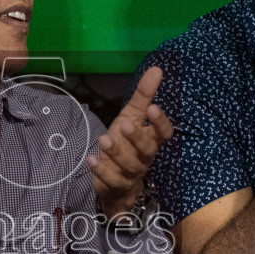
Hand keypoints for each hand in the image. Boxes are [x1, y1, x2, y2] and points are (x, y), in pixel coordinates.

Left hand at [89, 67, 174, 217]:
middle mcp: (144, 157)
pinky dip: (101, 170)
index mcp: (151, 140)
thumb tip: (156, 69)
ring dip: (116, 152)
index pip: (164, 133)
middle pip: (148, 150)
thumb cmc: (126, 144)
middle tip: (124, 125)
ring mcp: (130, 173)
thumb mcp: (131, 117)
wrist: (116, 181)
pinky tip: (90, 158)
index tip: (153, 108)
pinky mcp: (115, 184)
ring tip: (103, 139)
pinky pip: (111, 179)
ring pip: (129, 165)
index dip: (160, 123)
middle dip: (137, 138)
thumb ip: (143, 96)